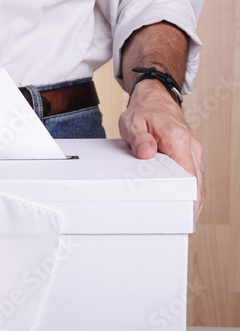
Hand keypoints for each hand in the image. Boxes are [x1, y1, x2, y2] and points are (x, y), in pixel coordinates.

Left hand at [119, 80, 204, 219]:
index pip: (189, 174)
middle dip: (193, 205)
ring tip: (183, 222)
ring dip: (193, 200)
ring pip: (198, 180)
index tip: (186, 214)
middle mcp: (190, 146)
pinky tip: (184, 205)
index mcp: (178, 139)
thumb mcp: (132, 123)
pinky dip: (191, 191)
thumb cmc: (143, 113)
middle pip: (197, 182)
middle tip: (183, 227)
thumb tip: (146, 152)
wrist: (153, 102)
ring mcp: (192, 151)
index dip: (190, 197)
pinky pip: (193, 176)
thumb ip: (139, 137)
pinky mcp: (189, 155)